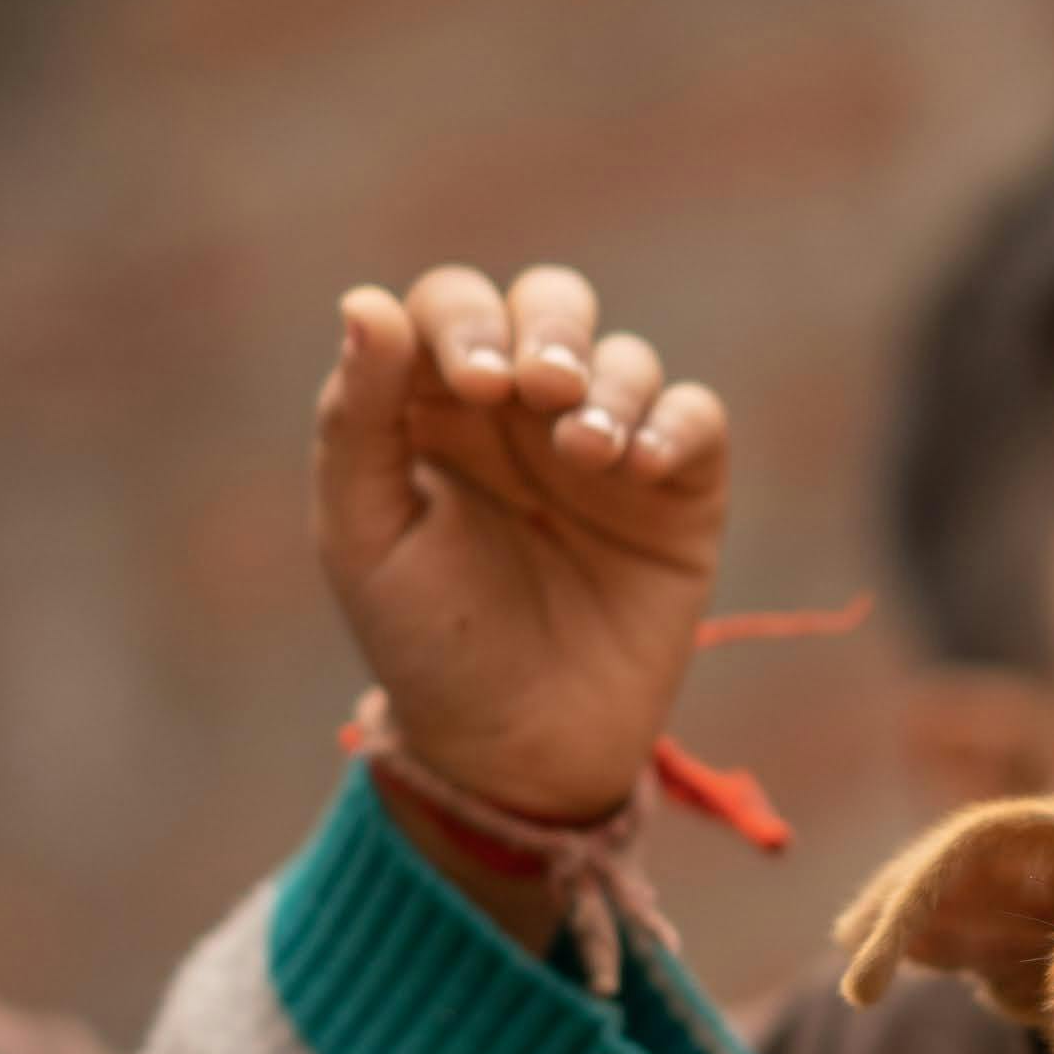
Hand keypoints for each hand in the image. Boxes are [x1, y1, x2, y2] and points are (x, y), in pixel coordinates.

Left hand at [316, 264, 730, 823]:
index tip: (471, 383)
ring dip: (610, 384)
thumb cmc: (427, 642)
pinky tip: (639, 464)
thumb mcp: (366, 535)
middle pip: (550, 304)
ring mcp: (605, 446)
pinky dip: (674, 424)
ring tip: (586, 451)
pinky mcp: (679, 490)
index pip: (451, 308)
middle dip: (549, 327)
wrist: (518, 751)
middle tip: (537, 386)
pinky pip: (695, 419)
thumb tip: (366, 302)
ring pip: (626, 356)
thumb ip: (358, 420)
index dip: (463, 322)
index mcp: (437, 405)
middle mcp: (524, 411)